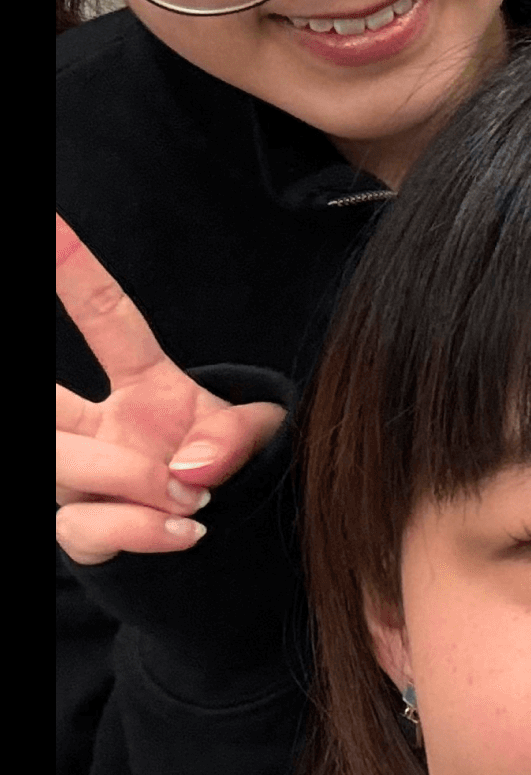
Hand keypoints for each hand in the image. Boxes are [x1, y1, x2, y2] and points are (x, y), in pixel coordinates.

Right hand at [56, 218, 285, 566]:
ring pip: (62, 463)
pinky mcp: (86, 533)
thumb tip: (189, 470)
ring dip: (128, 477)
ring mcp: (86, 482)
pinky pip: (84, 526)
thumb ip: (237, 441)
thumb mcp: (255, 443)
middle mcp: (101, 427)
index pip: (106, 317)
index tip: (50, 222)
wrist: (232, 552)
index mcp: (143, 384)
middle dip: (29, 381)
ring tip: (191, 496)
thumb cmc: (234, 478)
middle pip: (45, 400)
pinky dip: (139, 528)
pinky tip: (185, 532)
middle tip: (51, 399)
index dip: (73, 270)